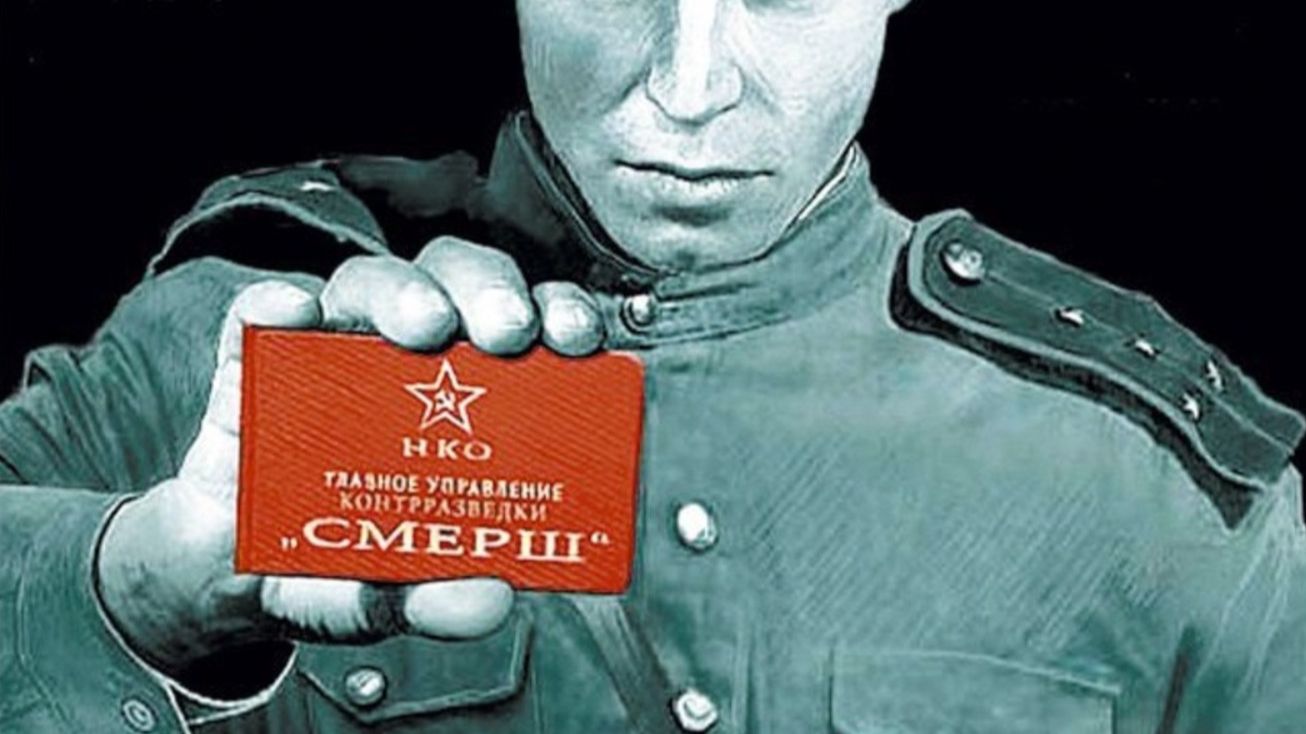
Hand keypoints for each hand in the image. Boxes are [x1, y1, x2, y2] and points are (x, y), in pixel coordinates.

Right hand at [96, 237, 604, 675]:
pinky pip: (256, 316)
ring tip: (423, 328)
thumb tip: (491, 599)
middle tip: (508, 334)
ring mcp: (325, 350)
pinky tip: (296, 314)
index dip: (559, 314)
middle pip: (457, 283)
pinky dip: (275, 306)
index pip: (525, 326)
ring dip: (402, 291)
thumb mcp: (388, 596)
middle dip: (491, 291)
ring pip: (370, 282)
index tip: (581, 341)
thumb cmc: (333, 563)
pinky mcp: (247, 362)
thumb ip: (433, 598)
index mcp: (464, 397)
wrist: (231, 579)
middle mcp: (402, 359)